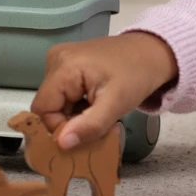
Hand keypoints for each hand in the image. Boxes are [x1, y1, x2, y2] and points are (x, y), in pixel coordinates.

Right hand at [31, 31, 177, 150]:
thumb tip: (61, 143)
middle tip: (99, 127)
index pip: (43, 109)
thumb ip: (89, 126)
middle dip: (71, 122)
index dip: (60, 127)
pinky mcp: (68, 63)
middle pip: (49, 106)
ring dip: (76, 115)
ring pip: (57, 102)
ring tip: (101, 113)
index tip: (87, 133)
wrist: (152, 52)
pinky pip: (63, 93)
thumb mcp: (116, 104)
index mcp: (64, 66)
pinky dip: (78, 105)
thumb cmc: (137, 75)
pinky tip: (97, 104)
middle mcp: (56, 59)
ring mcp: (60, 59)